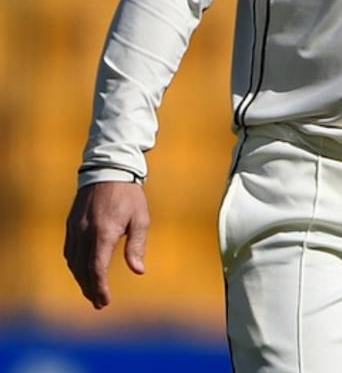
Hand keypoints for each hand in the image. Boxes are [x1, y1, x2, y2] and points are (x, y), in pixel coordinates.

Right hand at [64, 181, 149, 308]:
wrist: (109, 170)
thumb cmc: (129, 195)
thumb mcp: (140, 218)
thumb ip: (136, 245)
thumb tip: (139, 271)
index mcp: (104, 232)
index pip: (96, 268)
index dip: (99, 287)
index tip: (105, 301)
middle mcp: (85, 233)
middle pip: (83, 270)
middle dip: (90, 289)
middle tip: (99, 303)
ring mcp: (75, 229)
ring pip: (73, 262)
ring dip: (81, 280)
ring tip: (92, 291)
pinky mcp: (71, 225)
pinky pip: (69, 251)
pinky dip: (75, 266)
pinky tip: (83, 272)